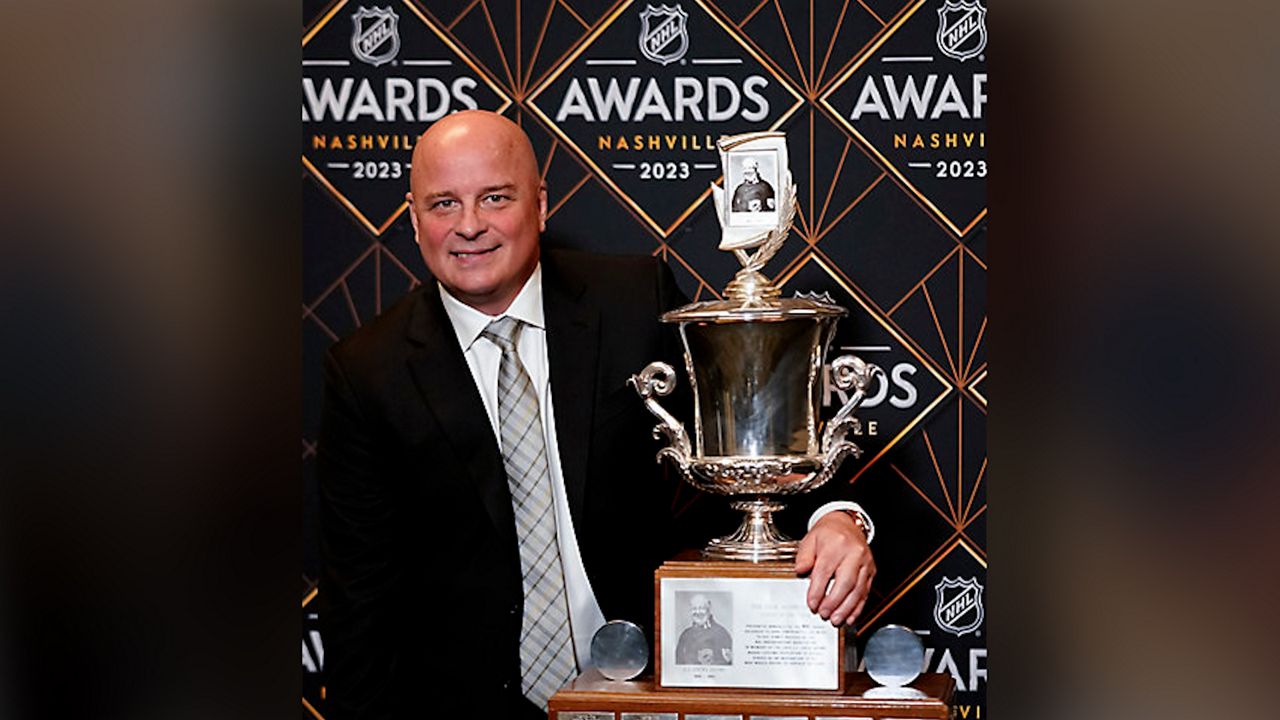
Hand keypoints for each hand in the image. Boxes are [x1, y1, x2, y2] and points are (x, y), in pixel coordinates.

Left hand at [794, 511, 875, 626]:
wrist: (846, 523)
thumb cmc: (827, 533)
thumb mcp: (810, 539)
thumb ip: (804, 556)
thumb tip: (800, 571)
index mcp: (836, 544)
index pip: (825, 571)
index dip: (818, 590)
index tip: (812, 603)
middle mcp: (854, 554)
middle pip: (845, 582)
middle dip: (834, 602)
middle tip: (824, 614)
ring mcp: (865, 563)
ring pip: (858, 590)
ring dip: (846, 608)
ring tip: (836, 620)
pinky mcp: (871, 571)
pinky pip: (866, 592)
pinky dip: (858, 607)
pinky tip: (850, 616)